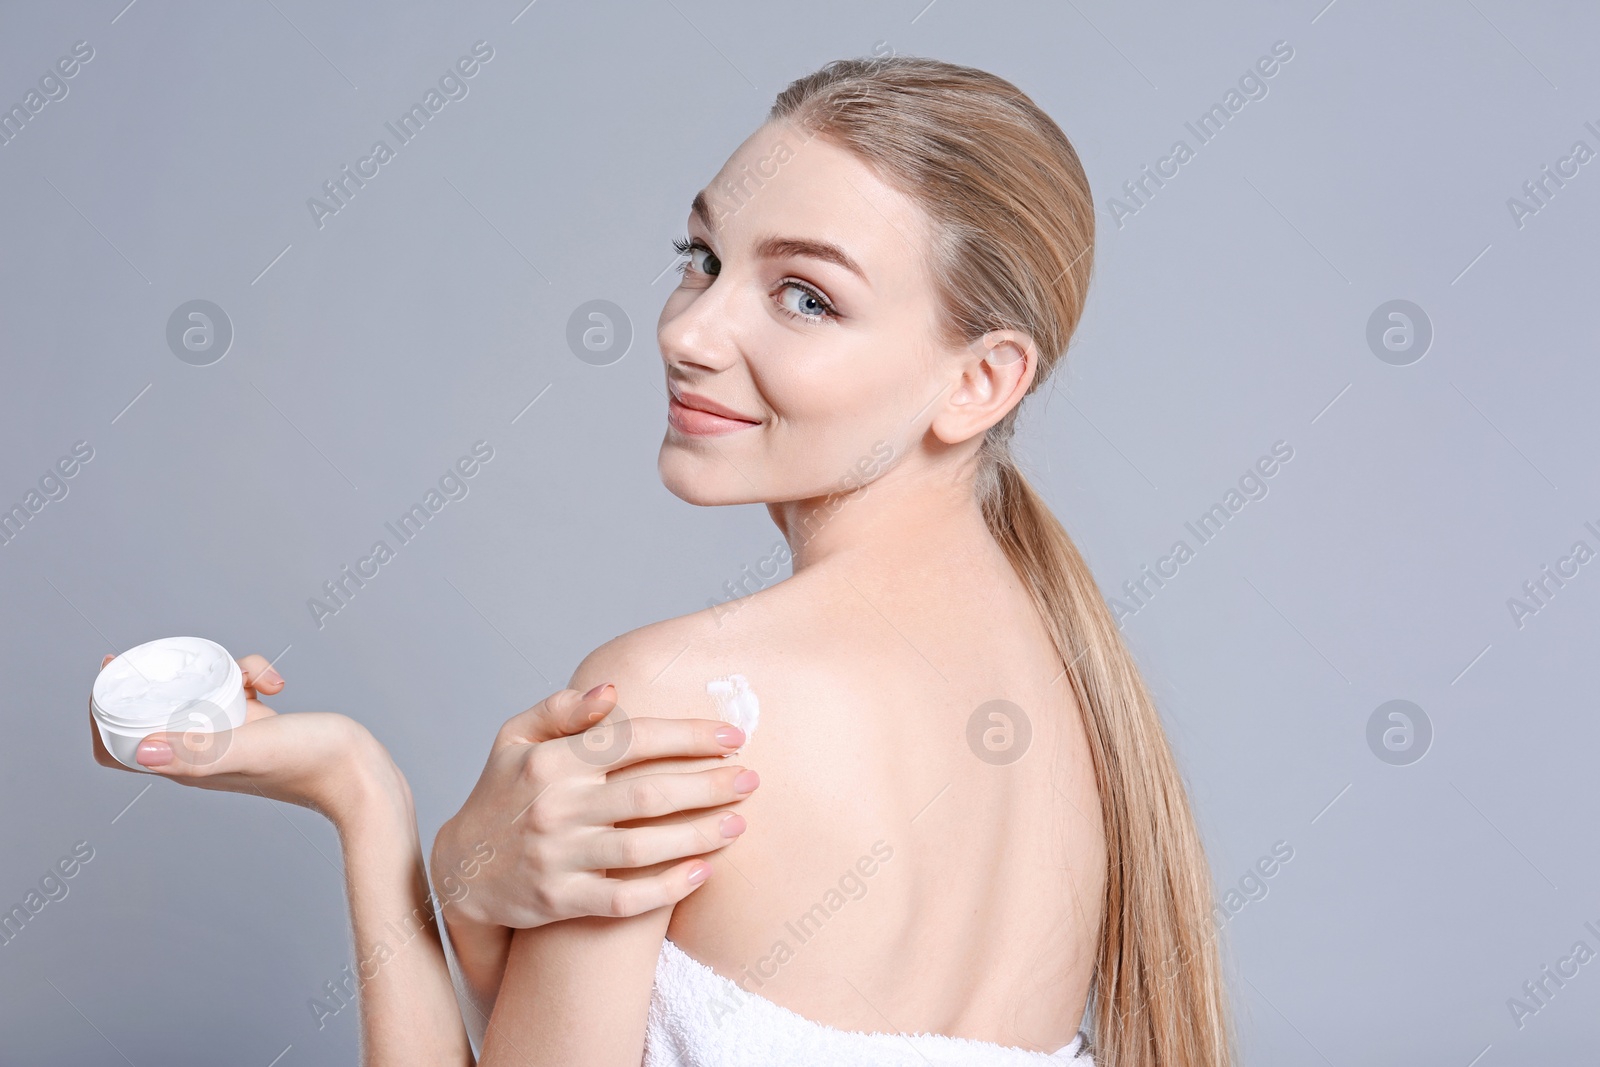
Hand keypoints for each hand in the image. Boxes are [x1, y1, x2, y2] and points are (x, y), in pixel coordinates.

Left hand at [89, 653, 403, 826]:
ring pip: (200, 695)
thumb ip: (198, 751)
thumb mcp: (249, 748)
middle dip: (158, 681)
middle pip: (154, 715)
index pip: (120, 748)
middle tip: (167, 655)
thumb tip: (136, 749)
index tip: (111, 675)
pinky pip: (238, 691)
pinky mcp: (259, 725)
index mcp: (188, 766)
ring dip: (220, 671)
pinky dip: (251, 676)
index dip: (104, 714)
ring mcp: (231, 738)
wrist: (361, 776)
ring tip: (257, 675)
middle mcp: (202, 753)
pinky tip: (274, 683)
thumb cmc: (310, 766)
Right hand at [430, 683, 759, 929]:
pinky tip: (703, 872)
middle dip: (708, 785)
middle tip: (751, 780)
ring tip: (740, 823)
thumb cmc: (503, 793)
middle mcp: (555, 807)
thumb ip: (563, 709)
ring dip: (699, 835)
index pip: (632, 739)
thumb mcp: (515, 738)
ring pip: (643, 847)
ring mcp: (557, 857)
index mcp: (551, 760)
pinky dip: (666, 888)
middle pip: (648, 794)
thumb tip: (612, 690)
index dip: (688, 735)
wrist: (460, 869)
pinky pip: (623, 899)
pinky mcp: (559, 901)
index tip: (733, 736)